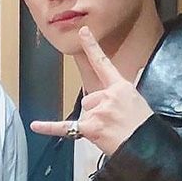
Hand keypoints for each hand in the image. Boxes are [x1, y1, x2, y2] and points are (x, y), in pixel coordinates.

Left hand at [30, 26, 152, 155]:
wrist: (146, 148)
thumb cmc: (144, 129)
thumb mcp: (139, 103)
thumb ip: (125, 92)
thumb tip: (131, 75)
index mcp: (121, 87)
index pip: (103, 63)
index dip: (92, 46)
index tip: (83, 32)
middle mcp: (107, 96)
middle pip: (89, 99)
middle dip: (98, 111)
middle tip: (116, 123)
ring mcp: (98, 111)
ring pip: (84, 113)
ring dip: (94, 124)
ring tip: (111, 132)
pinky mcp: (90, 128)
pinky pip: (64, 127)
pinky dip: (49, 127)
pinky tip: (35, 125)